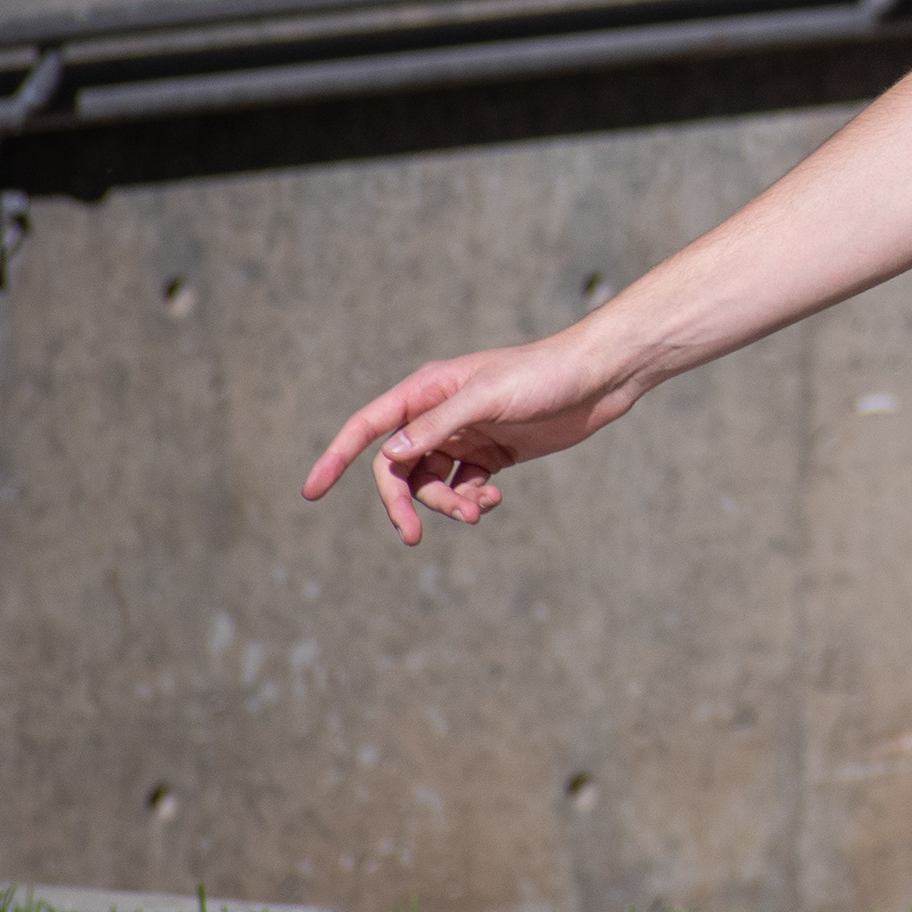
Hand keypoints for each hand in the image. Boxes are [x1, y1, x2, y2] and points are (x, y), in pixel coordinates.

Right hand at [299, 334, 631, 544]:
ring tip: (478, 510)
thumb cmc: (543, 375)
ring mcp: (467, 434)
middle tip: (413, 536)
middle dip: (404, 502)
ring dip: (446, 504)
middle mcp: (440, 413)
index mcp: (427, 390)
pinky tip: (492, 499)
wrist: (599, 377)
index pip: (368, 427)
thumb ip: (439, 425)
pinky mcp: (494, 453)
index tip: (311, 491)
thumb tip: (390, 456)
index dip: (335, 457)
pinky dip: (471, 500)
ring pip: (433, 483)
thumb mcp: (489, 397)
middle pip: (399, 468)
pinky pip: (464, 487)